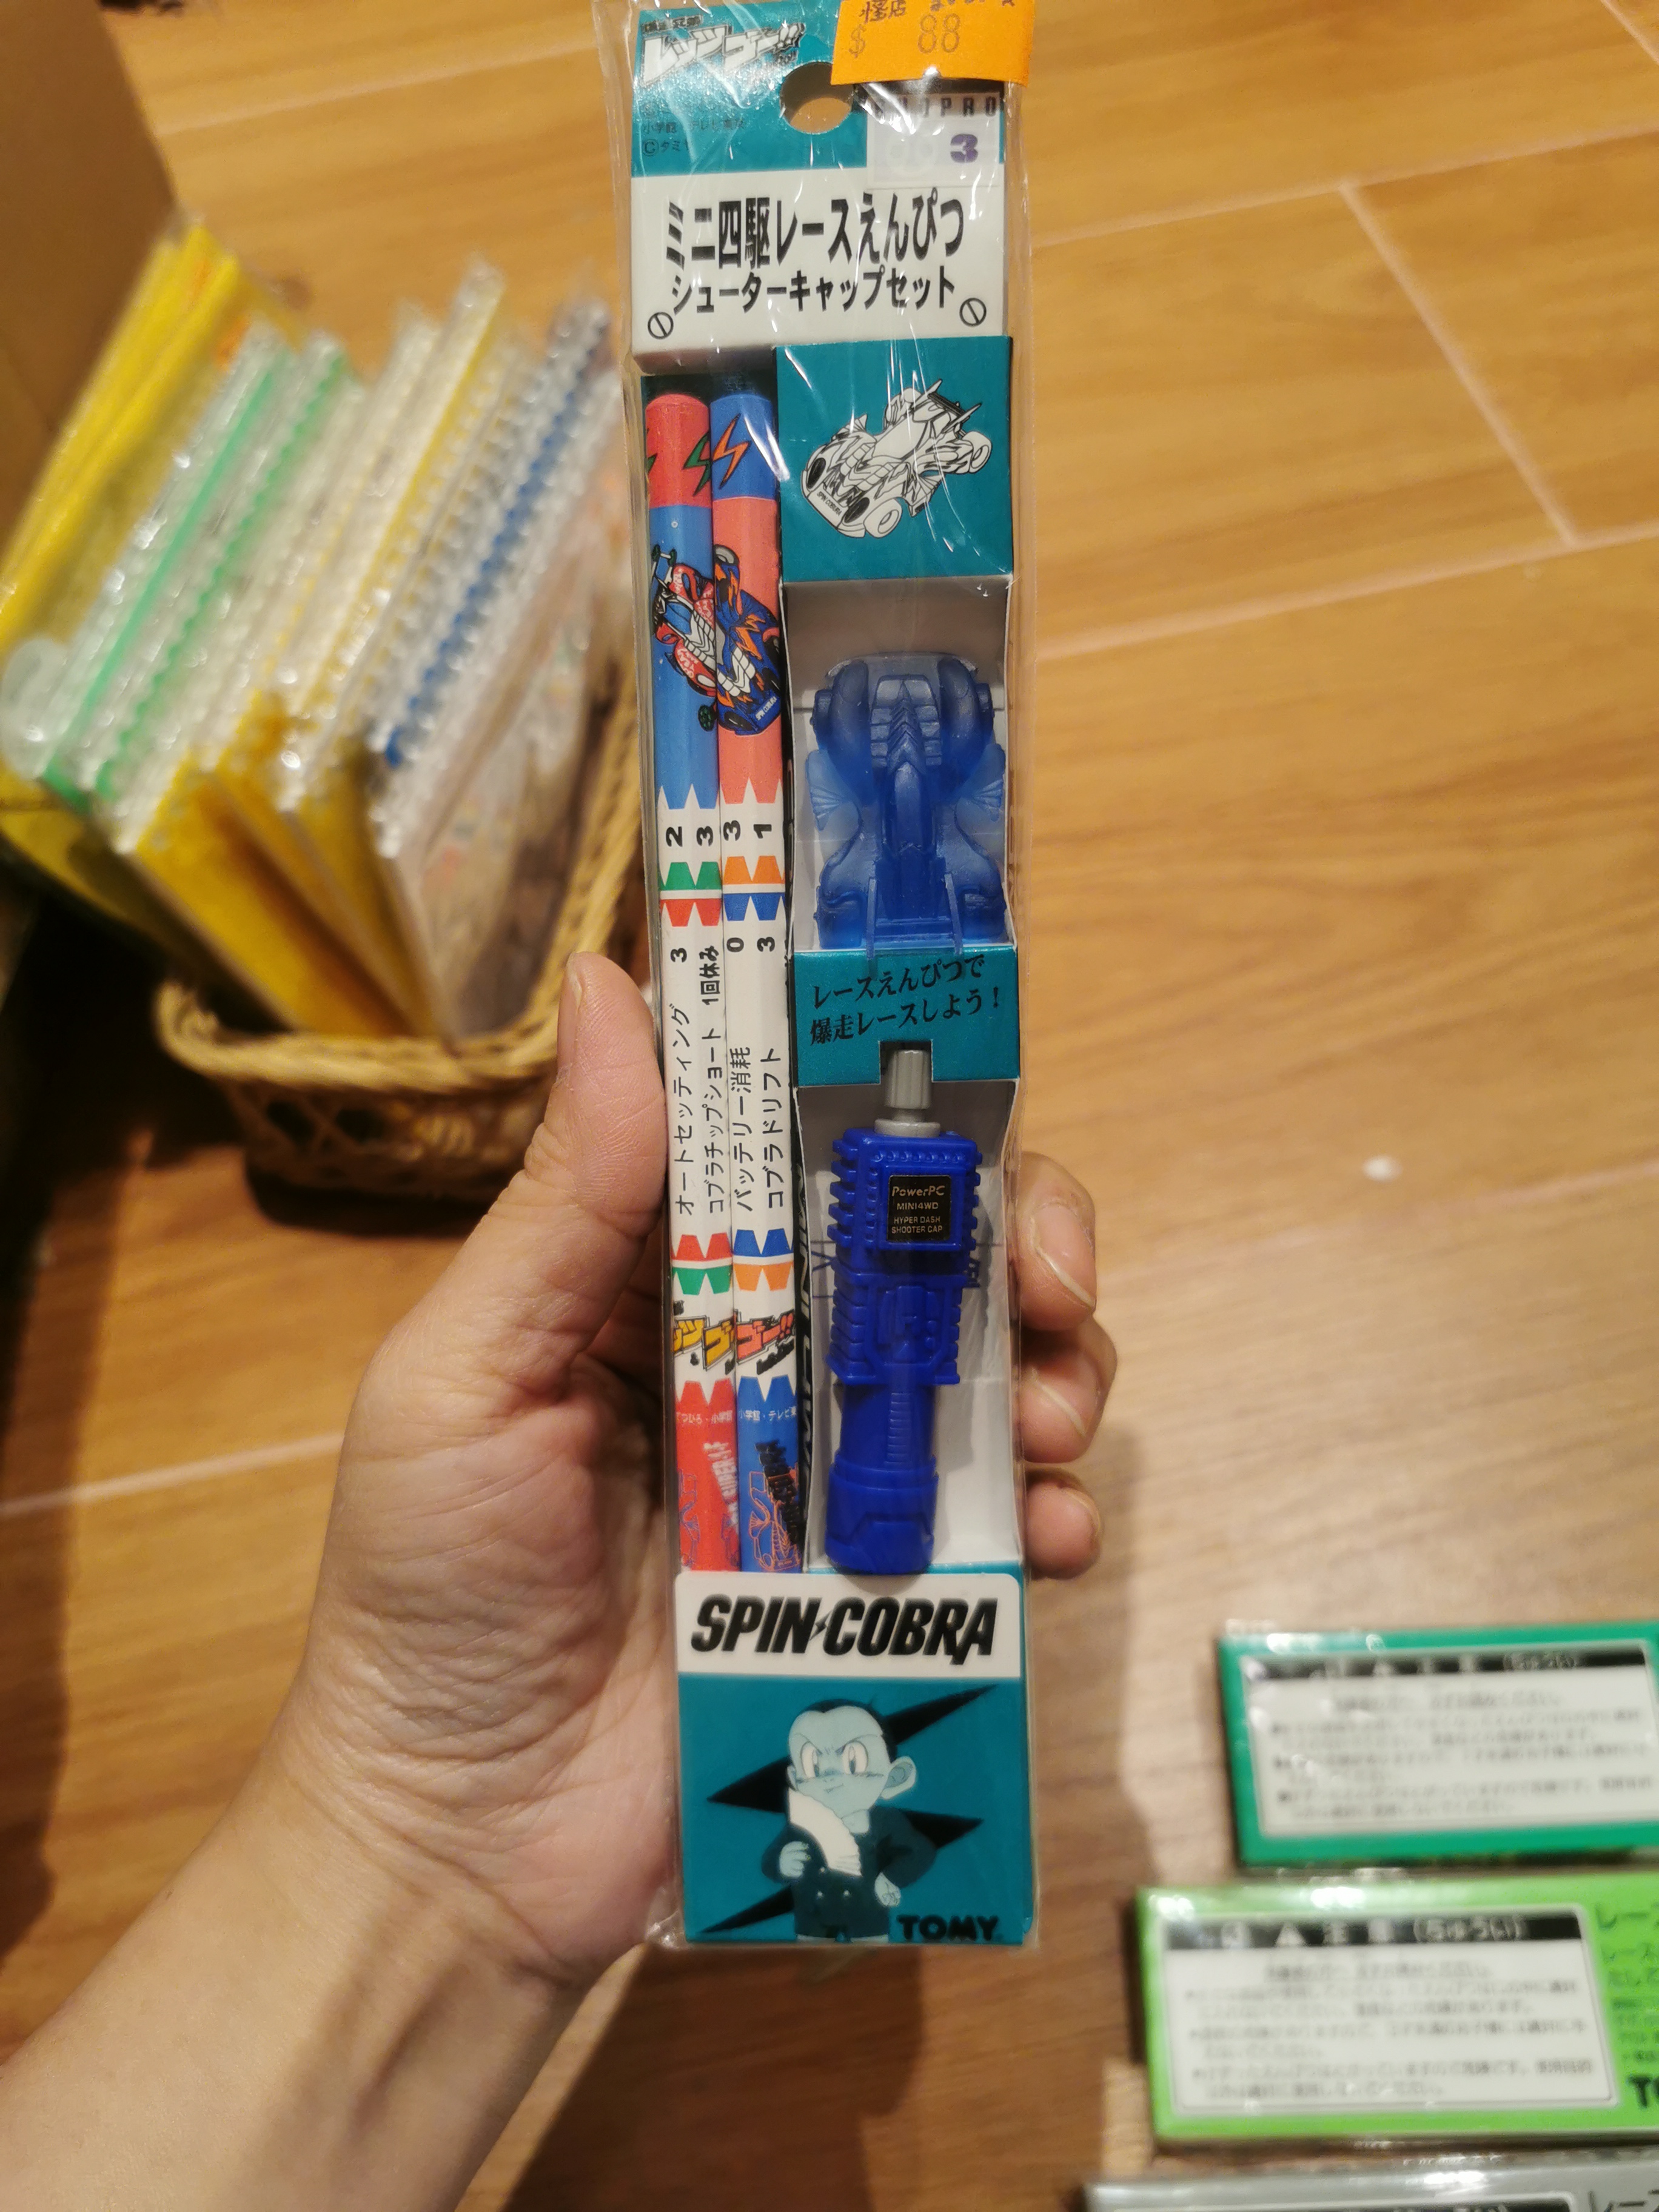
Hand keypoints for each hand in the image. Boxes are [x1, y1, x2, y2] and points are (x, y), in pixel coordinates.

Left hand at [269, 953, 1115, 1991]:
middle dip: (1012, 1232)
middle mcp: (763, 1352)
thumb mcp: (466, 1376)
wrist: (467, 1841)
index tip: (953, 1074)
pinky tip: (1046, 1538)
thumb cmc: (432, 1594)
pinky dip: (1051, 1513)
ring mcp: (834, 1471)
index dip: (883, 1087)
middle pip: (923, 1241)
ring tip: (1055, 1415)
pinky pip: (1002, 1522)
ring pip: (986, 1367)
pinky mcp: (885, 1587)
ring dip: (1054, 1365)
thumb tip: (610, 978)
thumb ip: (566, 1198)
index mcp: (658, 1275)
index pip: (790, 1136)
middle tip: (1047, 1278)